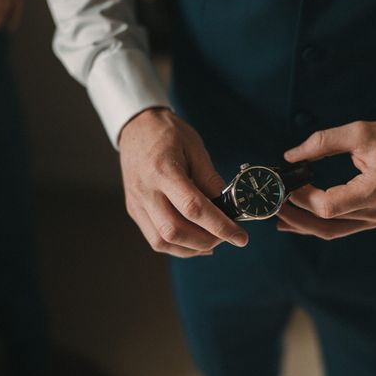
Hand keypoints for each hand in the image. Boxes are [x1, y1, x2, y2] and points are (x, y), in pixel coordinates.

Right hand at [119, 108, 248, 257]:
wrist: (136, 128)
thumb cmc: (167, 133)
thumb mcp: (195, 147)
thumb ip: (210, 178)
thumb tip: (228, 205)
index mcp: (163, 171)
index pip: (193, 208)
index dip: (219, 226)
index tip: (240, 237)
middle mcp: (146, 191)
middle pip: (175, 231)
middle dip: (207, 241)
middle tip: (228, 236)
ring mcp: (137, 203)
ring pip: (162, 241)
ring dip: (192, 248)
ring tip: (214, 240)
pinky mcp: (134, 210)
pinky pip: (155, 239)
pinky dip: (179, 247)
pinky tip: (196, 242)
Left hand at [276, 120, 375, 239]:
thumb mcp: (360, 132)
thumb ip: (323, 142)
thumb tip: (291, 156)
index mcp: (374, 192)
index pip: (328, 206)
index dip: (302, 197)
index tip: (287, 182)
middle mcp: (375, 213)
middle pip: (325, 225)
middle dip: (295, 215)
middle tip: (272, 201)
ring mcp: (375, 220)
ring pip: (331, 232)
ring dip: (302, 225)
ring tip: (279, 214)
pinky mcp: (372, 219)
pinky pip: (340, 229)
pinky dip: (317, 226)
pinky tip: (298, 221)